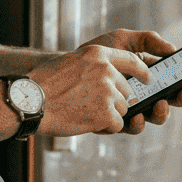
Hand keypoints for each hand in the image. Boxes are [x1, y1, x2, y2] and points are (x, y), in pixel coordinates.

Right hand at [28, 38, 150, 135]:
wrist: (32, 102)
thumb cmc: (45, 84)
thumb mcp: (71, 62)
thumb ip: (94, 65)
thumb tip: (112, 77)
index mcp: (98, 54)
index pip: (132, 59)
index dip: (143, 71)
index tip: (149, 79)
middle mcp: (106, 70)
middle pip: (126, 91)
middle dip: (114, 101)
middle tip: (91, 105)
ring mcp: (107, 92)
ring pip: (123, 109)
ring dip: (108, 115)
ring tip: (84, 112)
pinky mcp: (106, 113)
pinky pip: (117, 124)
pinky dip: (105, 128)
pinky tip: (86, 122)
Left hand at [63, 29, 181, 134]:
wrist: (68, 68)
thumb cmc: (97, 53)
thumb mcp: (124, 39)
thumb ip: (148, 40)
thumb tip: (172, 48)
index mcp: (152, 73)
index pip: (179, 77)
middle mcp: (146, 93)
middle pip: (173, 100)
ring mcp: (133, 109)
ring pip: (156, 117)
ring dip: (162, 113)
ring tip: (159, 103)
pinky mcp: (117, 121)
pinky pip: (132, 127)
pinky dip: (137, 123)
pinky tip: (136, 116)